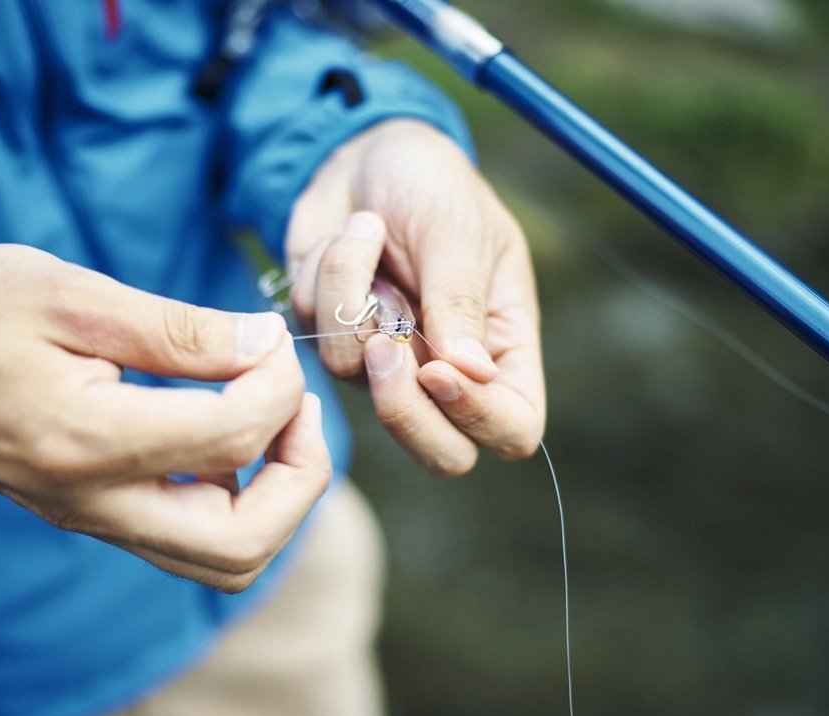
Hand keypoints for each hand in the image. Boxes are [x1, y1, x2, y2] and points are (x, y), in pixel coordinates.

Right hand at [0, 244, 330, 591]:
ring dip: (278, 501)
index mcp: (87, 438)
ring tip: (276, 422)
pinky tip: (229, 436)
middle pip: (244, 544)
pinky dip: (239, 502)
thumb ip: (175, 329)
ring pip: (225, 562)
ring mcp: (94, 520)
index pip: (233, 437)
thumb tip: (265, 345)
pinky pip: (192, 543)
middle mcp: (93, 501)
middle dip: (302, 476)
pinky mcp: (96, 518)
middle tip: (301, 407)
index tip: (272, 340)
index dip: (280, 385)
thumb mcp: (70, 293)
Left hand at [286, 119, 545, 476]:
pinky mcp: (335, 341)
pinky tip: (347, 237)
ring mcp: (387, 364)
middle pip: (439, 452)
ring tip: (369, 230)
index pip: (513, 429)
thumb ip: (459, 302)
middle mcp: (448, 371)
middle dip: (402, 407)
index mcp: (503, 348)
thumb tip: (469, 374)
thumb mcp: (457, 231)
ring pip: (358, 382)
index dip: (478, 417)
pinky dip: (324, 278)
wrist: (364, 150)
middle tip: (383, 343)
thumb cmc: (431, 184)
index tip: (437, 367)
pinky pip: (315, 336)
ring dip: (352, 297)